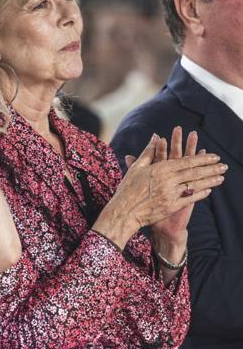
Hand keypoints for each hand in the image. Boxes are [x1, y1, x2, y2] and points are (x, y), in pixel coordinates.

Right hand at [94, 132, 225, 248]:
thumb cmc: (128, 189)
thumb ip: (148, 151)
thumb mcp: (137, 167)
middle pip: (194, 172)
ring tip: (222, 177)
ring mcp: (170, 194)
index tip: (214, 156)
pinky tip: (209, 190)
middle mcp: (167, 180)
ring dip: (210, 181)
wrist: (124, 212)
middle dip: (211, 168)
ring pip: (195, 185)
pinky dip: (200, 194)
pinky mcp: (171, 207)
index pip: (186, 161)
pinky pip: (189, 199)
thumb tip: (155, 136)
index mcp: (160, 169)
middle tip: (223, 165)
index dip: (202, 158)